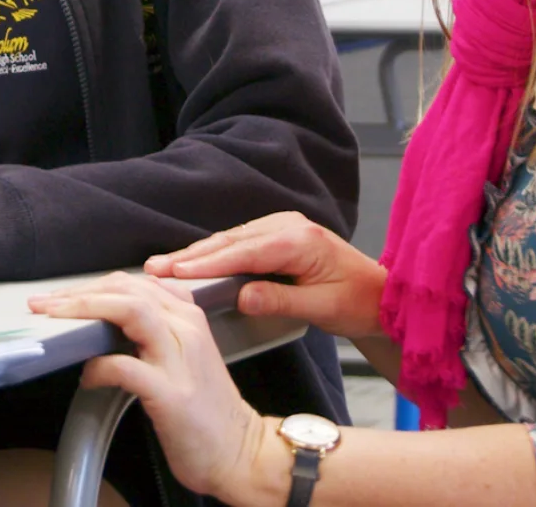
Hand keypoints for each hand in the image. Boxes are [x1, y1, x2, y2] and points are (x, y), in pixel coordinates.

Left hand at [28, 273, 271, 500]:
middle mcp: (185, 328)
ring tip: (54, 320)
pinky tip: (88, 374)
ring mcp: (179, 359)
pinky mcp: (171, 393)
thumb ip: (157, 329)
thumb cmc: (207, 407)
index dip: (93, 285)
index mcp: (188, 315)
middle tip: (44, 303)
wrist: (241, 450)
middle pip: (127, 290)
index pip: (134, 282)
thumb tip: (110, 321)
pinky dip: (100, 366)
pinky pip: (126, 366)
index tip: (63, 295)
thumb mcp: (185, 353)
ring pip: (130, 312)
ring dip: (85, 310)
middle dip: (80, 292)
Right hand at [145, 212, 386, 341]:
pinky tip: (192, 262)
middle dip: (191, 255)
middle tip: (155, 268)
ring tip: (163, 265)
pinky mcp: (278, 235)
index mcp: (300, 240)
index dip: (208, 262)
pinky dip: (214, 252)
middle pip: (231, 240)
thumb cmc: (357, 301)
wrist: (380, 294)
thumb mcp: (323, 308)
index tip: (177, 272)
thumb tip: (241, 295)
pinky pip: (240, 242)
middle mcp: (289, 226)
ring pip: (231, 239)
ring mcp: (283, 227)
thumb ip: (281, 300)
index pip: (246, 251)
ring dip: (197, 253)